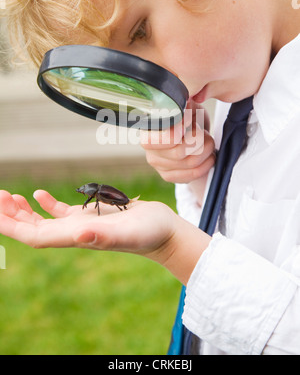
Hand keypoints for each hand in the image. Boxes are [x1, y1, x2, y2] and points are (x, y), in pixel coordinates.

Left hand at [0, 189, 210, 284]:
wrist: (163, 231)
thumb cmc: (149, 233)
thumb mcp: (128, 233)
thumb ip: (103, 237)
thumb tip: (78, 236)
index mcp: (75, 237)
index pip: (34, 236)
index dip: (12, 226)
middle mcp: (73, 233)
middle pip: (33, 229)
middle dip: (11, 216)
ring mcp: (81, 224)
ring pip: (43, 221)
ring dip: (24, 211)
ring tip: (7, 197)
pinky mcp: (91, 216)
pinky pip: (61, 211)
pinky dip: (46, 203)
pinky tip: (37, 194)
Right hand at [140, 101, 215, 184]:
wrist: (193, 135)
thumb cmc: (189, 118)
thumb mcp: (189, 107)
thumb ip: (185, 106)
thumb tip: (184, 110)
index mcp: (149, 129)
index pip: (159, 138)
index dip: (177, 132)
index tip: (189, 122)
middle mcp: (149, 150)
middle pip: (179, 152)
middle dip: (199, 141)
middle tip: (205, 133)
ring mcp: (158, 165)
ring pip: (190, 163)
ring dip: (206, 151)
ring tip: (209, 142)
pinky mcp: (168, 176)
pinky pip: (192, 174)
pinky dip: (206, 164)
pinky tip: (209, 156)